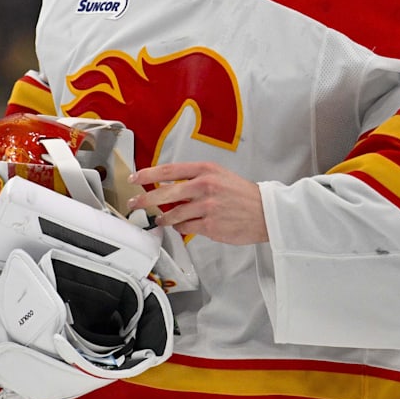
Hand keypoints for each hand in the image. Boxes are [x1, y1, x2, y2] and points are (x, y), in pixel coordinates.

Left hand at [126, 162, 268, 244]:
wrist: (265, 212)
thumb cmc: (242, 194)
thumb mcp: (219, 176)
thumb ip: (195, 179)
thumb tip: (169, 187)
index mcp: (206, 170)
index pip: (169, 170)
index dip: (148, 175)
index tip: (135, 179)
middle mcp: (205, 186)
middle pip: (165, 193)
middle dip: (145, 200)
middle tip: (134, 204)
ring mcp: (207, 207)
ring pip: (173, 214)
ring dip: (164, 218)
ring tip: (160, 219)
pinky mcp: (210, 226)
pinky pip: (185, 228)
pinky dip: (180, 228)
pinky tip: (182, 226)